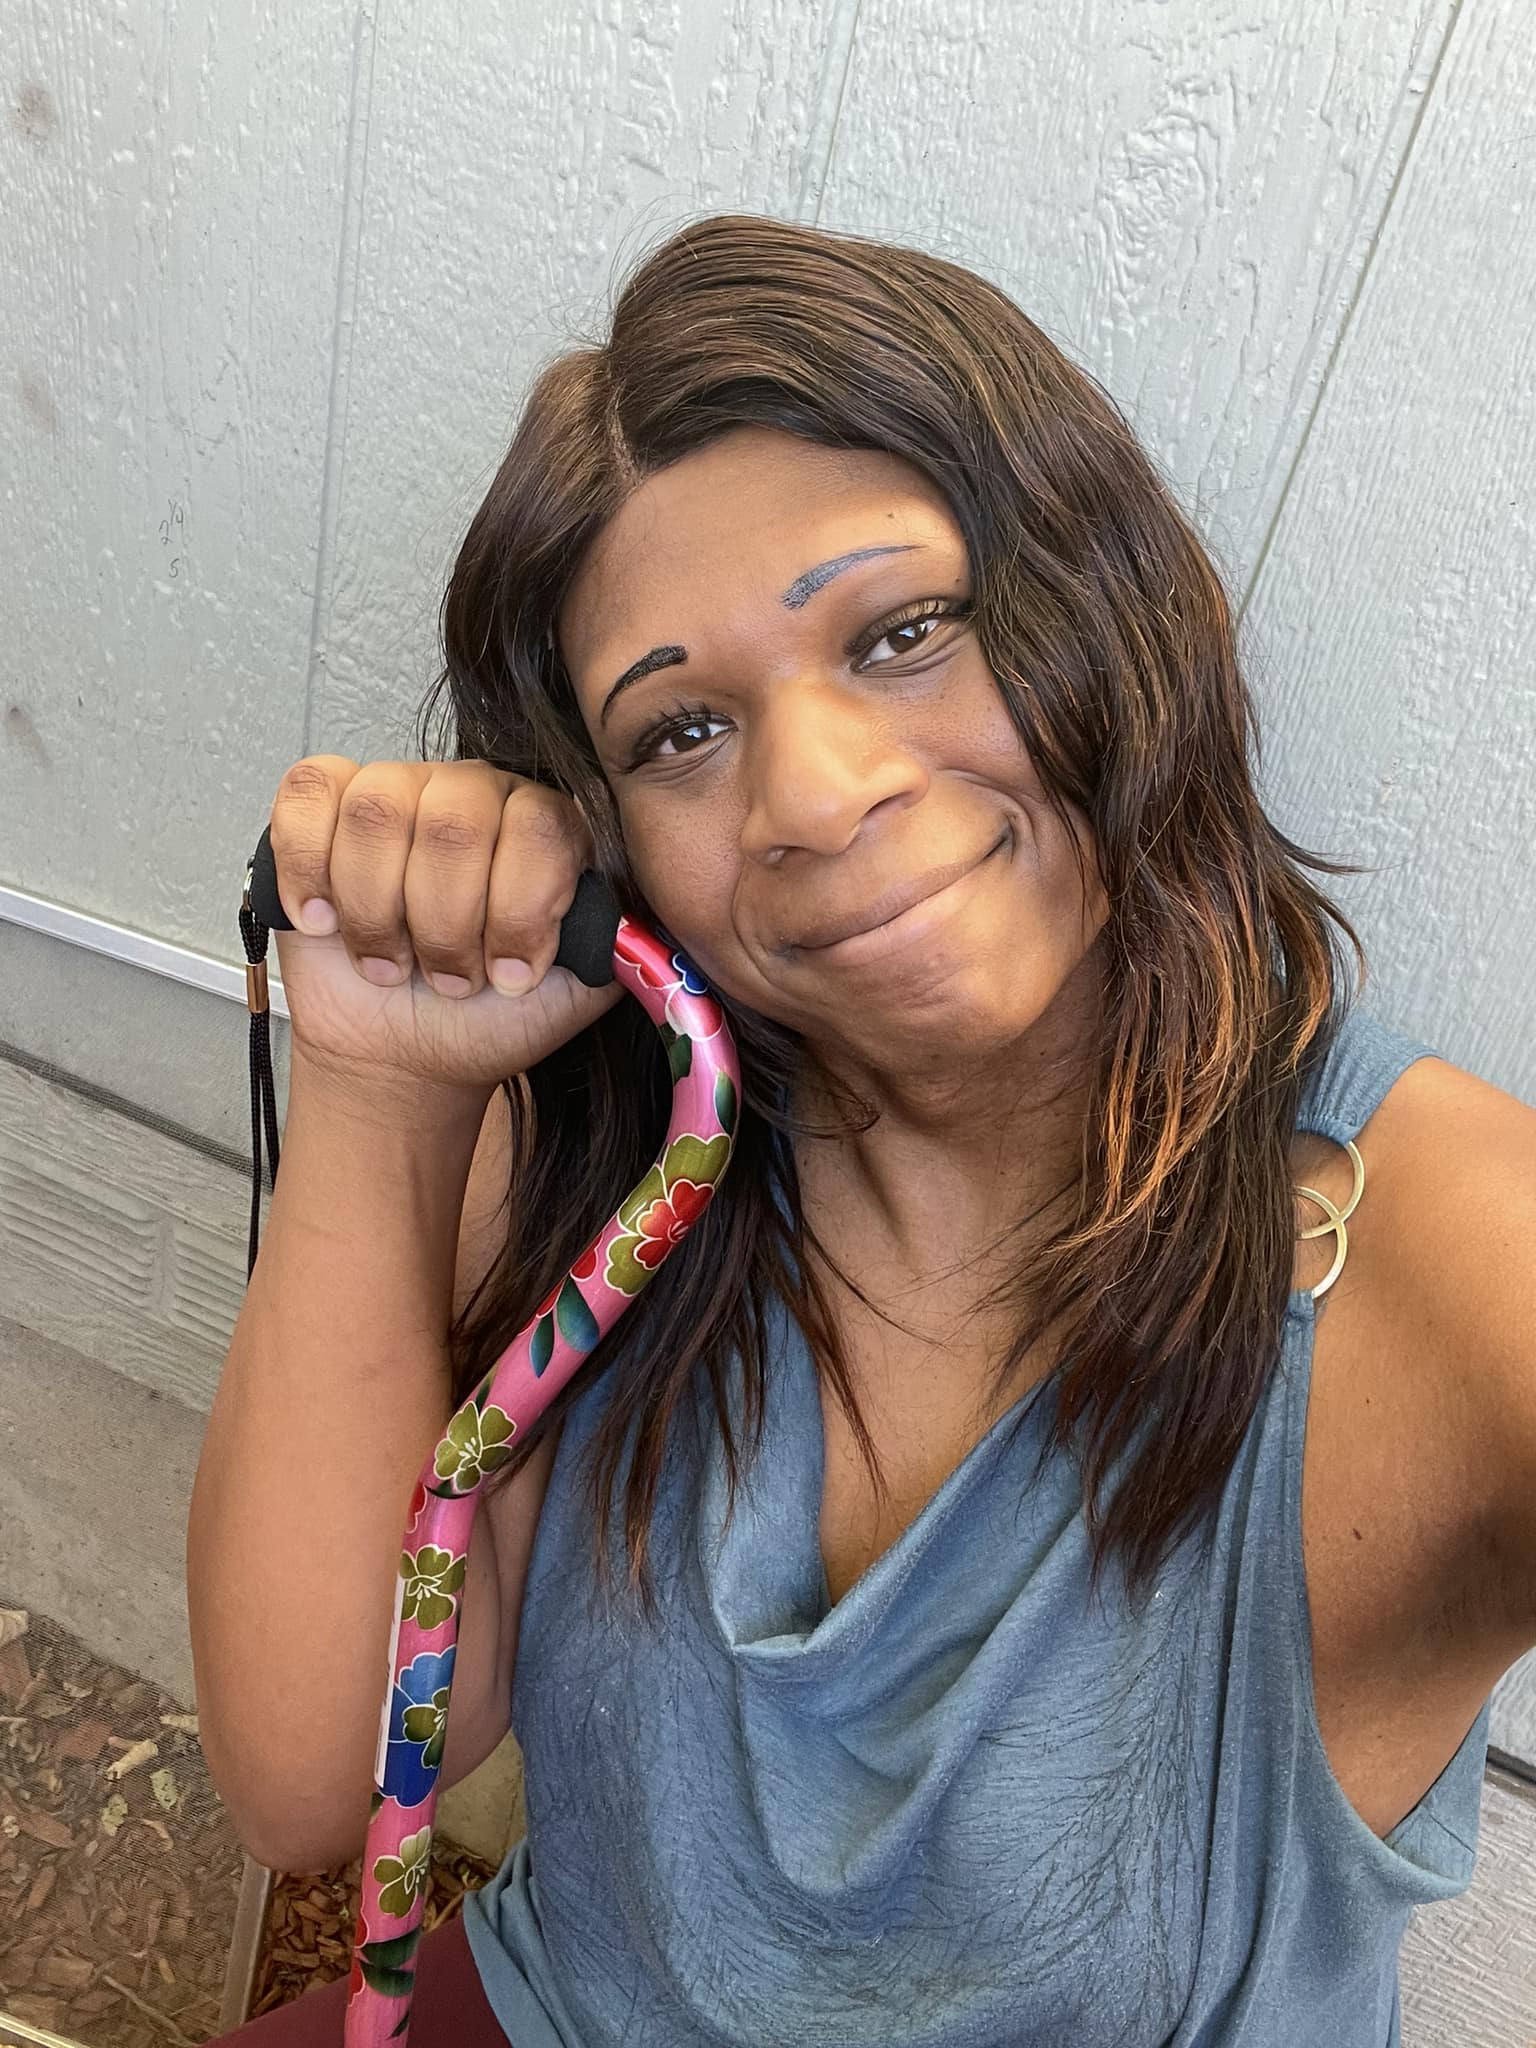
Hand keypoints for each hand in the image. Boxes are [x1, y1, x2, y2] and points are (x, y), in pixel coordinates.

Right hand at [264, 756, 624, 1101]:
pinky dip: (309, 870)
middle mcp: (475, 792)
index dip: (517, 912)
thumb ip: (618, 943)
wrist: (407, 1050)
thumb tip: (636, 910)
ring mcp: (398, 790)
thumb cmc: (489, 1016)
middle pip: (454, 823)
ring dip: (378, 914)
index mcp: (544, 824)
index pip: (540, 826)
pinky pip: (306, 797)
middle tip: (449, 978)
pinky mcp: (322, 806)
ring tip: (391, 962)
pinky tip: (326, 920)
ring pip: (377, 813)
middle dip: (446, 925)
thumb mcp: (578, 991)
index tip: (510, 974)